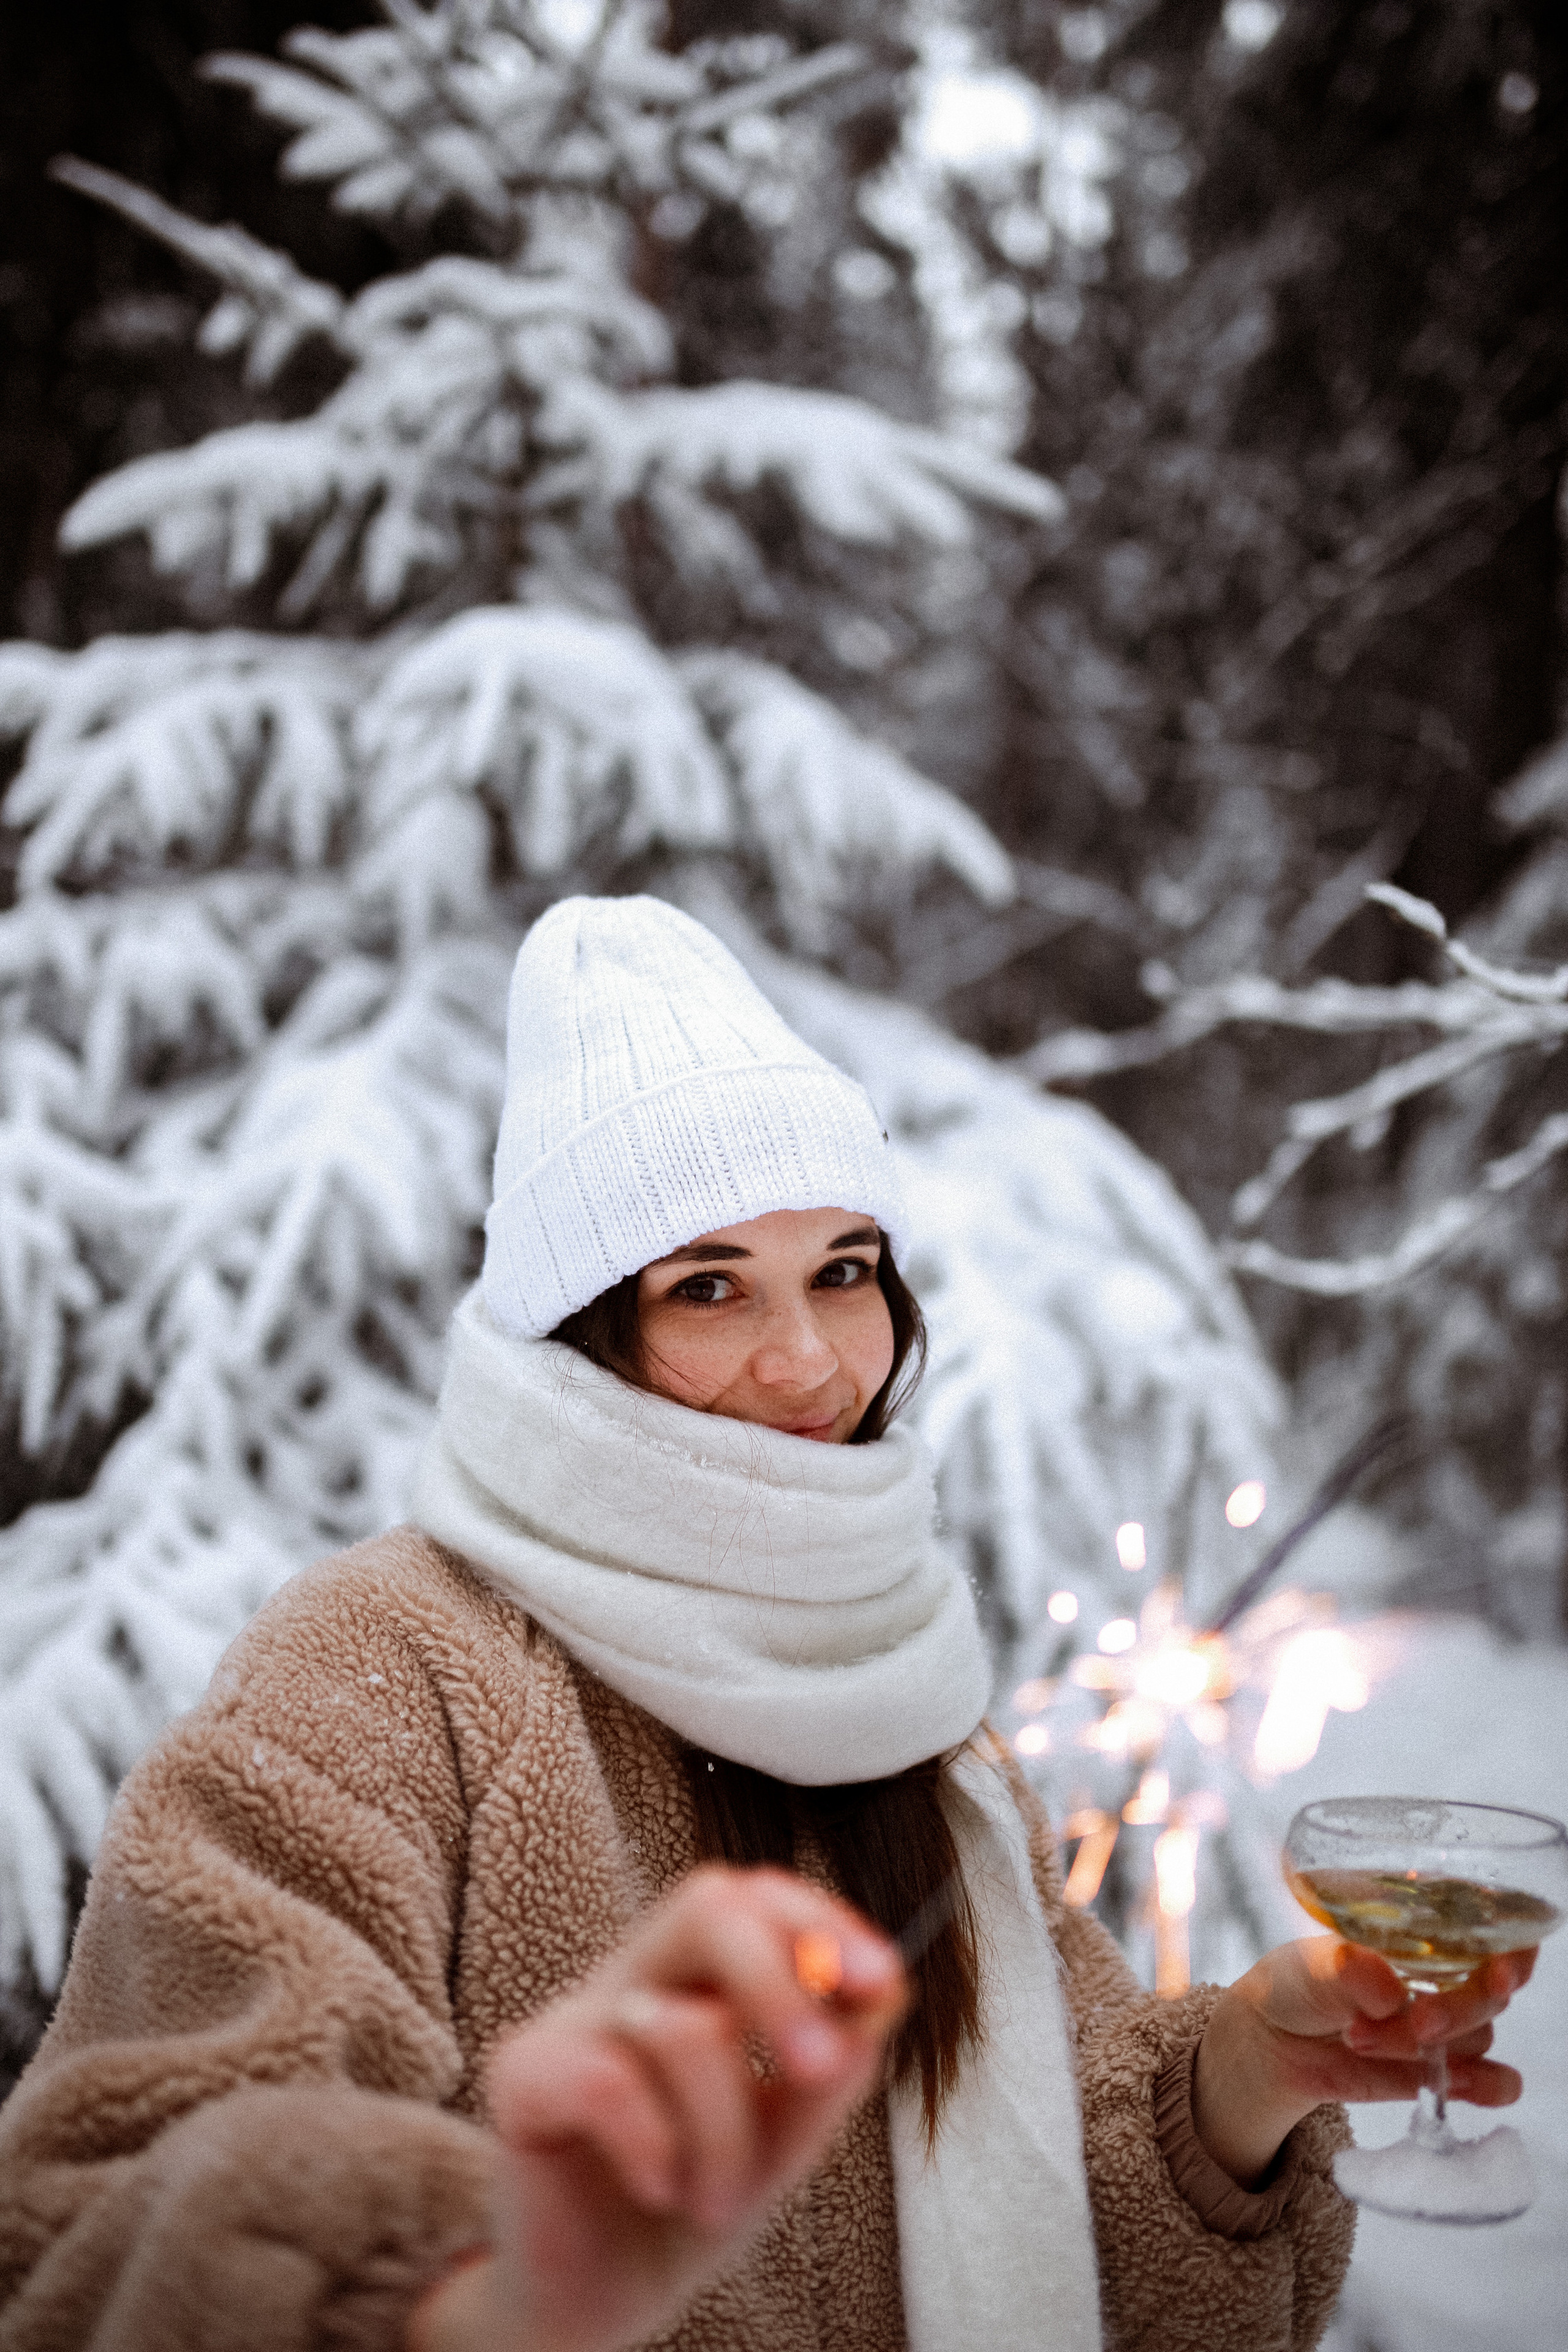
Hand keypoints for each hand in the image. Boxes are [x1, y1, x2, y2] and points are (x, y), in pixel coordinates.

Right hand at [408, 1865, 904, 2351]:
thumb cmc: (691, 2205)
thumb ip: (832, 2067)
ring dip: (726, 2137)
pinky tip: (659, 2190)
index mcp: (696, 1978)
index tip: (883, 1978)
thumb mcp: (783, 2139)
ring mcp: (571, 2017)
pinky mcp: (522, 2074)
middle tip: (821, 2071)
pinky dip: (658, 2149)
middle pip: (709, 1906)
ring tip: (715, 2203)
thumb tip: (880, 1992)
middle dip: (782, 1984)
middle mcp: (633, 1977)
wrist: (599, 2303)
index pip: (756, 1897)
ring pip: (685, 2028)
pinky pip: (610, 2083)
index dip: (821, 1923)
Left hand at [1192, 1936, 1534, 2188]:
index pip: (1493, 1933)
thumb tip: (1390, 1991)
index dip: (1510, 1952)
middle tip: (1415, 2022)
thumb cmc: (1298, 1982)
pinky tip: (1472, 2087)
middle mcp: (1445, 1975)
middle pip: (1490, 1992)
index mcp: (1422, 1931)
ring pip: (1476, 2037)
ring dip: (1429, 2049)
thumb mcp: (1311, 1966)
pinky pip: (1489, 2080)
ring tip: (1357, 2039)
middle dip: (1457, 2010)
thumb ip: (1349, 1971)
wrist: (1276, 2041)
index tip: (1498, 1971)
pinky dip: (1488, 2085)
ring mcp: (1447, 2024)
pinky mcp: (1441, 2068)